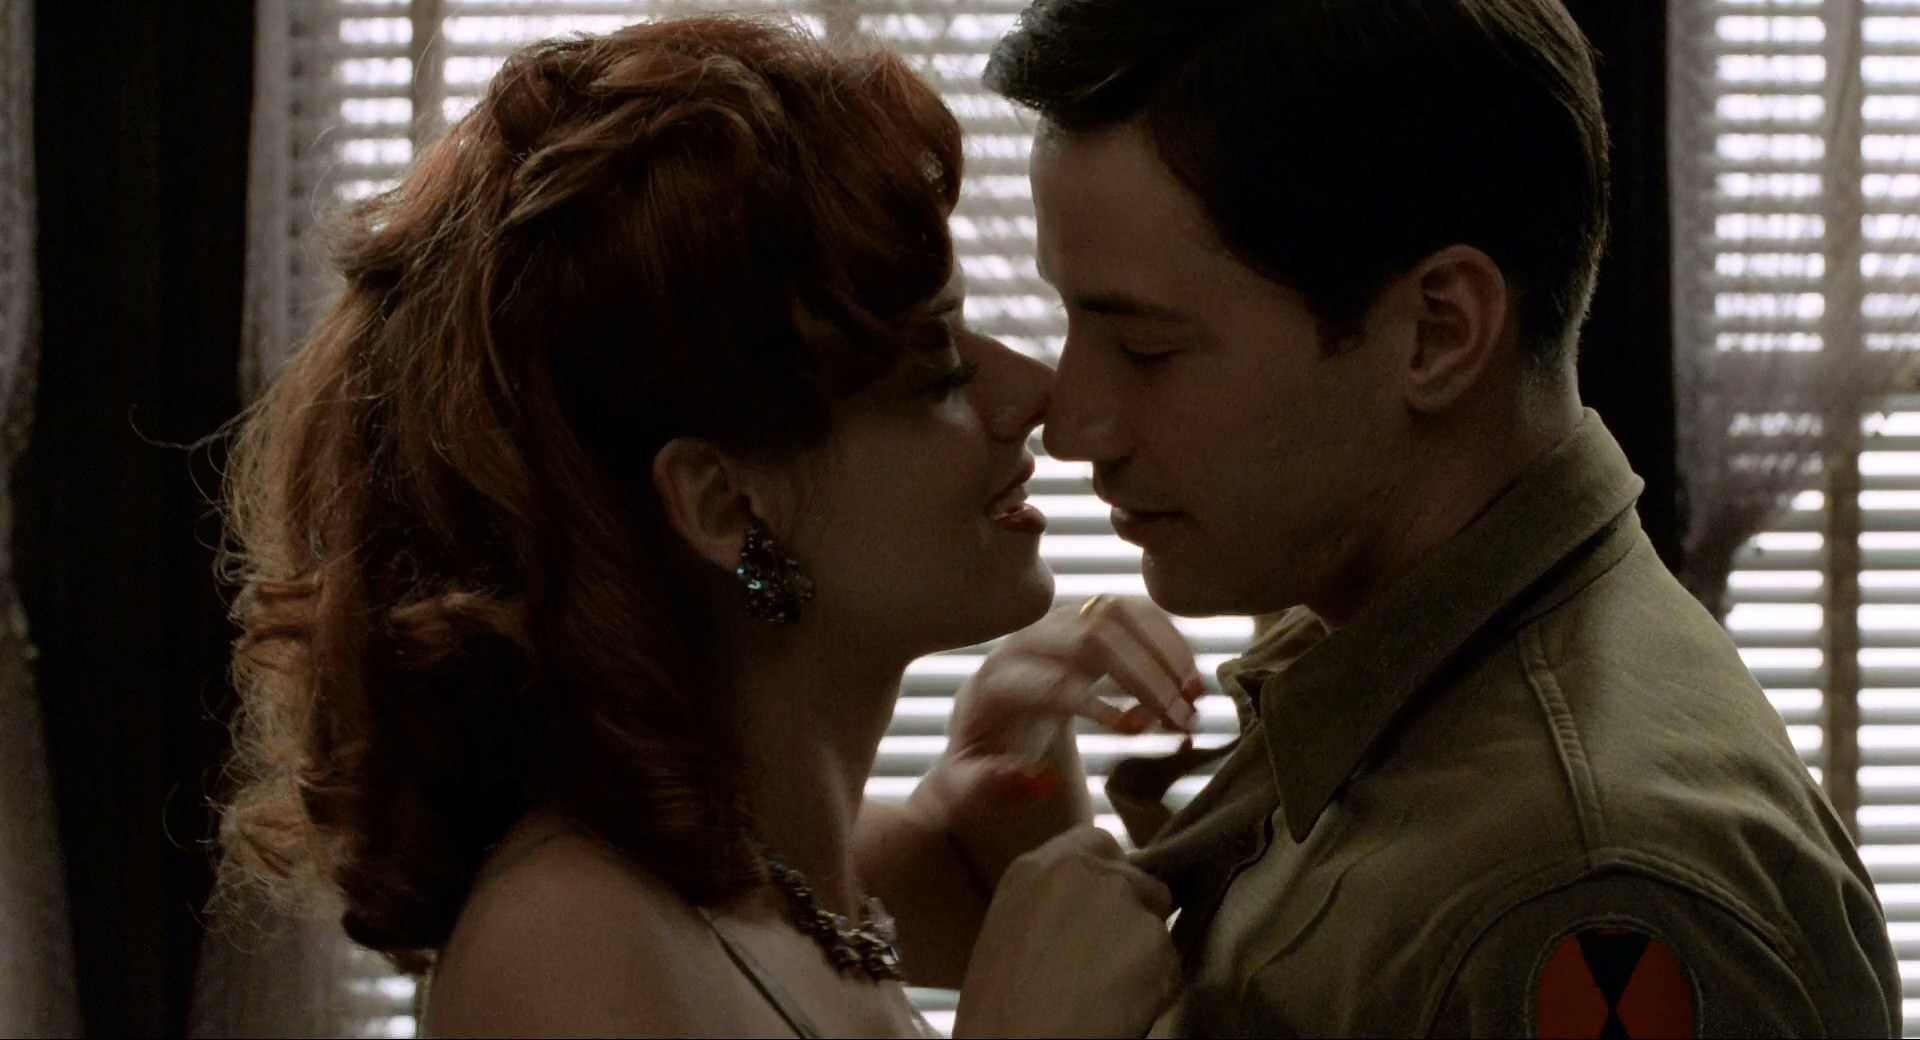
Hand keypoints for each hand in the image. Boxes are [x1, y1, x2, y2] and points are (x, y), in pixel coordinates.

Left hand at [926, 595, 1204, 810]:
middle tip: (1183, 721)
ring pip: (1117, 616)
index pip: (1047, 681)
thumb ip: (985, 787)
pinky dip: (1168, 639)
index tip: (1134, 731)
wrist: (988, 714)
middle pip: (1090, 640)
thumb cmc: (981, 754)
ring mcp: (1060, 622)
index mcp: (997, 680)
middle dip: (1143, 678)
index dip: (1093, 703)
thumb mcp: (966, 783)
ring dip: (1163, 653)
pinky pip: (1135, 611)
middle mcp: (1027, 640)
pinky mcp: (1087, 617)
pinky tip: (1190, 677)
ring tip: (1194, 699)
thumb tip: (1035, 779)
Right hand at [952, 825, 1181, 1037]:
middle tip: (1106, 962)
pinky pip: (1171, 967)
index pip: (1099, 843)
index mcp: (1036, 867)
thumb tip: (1086, 910)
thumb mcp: (1009, 930)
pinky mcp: (1155, 941)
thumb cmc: (998, 1007)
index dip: (1111, 878)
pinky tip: (1121, 1011)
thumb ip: (1050, 902)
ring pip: (1157, 923)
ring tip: (1108, 993)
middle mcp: (1084, 870)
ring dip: (1145, 955)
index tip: (1102, 914)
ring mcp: (1124, 901)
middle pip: (1140, 879)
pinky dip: (1156, 991)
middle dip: (1134, 916)